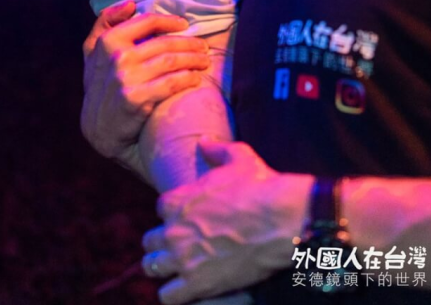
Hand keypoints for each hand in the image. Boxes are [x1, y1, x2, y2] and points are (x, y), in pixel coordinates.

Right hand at [81, 2, 210, 179]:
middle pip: (164, 43)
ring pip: (170, 61)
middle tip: (203, 47)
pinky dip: (187, 79)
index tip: (185, 24)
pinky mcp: (136, 99)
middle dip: (189, 43)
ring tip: (204, 61)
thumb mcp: (93, 52)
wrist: (97, 129)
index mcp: (107, 41)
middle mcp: (117, 57)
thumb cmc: (100, 86)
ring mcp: (126, 78)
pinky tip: (196, 79)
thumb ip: (105, 23)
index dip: (169, 21)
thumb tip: (131, 4)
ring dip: (193, 60)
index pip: (146, 21)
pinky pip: (170, 83)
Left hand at [141, 141, 311, 302]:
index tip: (186, 219)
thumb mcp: (238, 157)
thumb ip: (216, 149)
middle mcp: (174, 229)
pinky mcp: (197, 284)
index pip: (160, 208)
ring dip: (162, 268)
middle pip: (150, 240)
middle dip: (162, 243)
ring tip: (177, 271)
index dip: (173, 214)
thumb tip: (204, 142)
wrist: (281, 220)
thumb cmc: (260, 186)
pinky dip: (174, 294)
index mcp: (178, 200)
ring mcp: (183, 258)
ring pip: (152, 267)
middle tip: (180, 247)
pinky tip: (187, 290)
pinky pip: (168, 296)